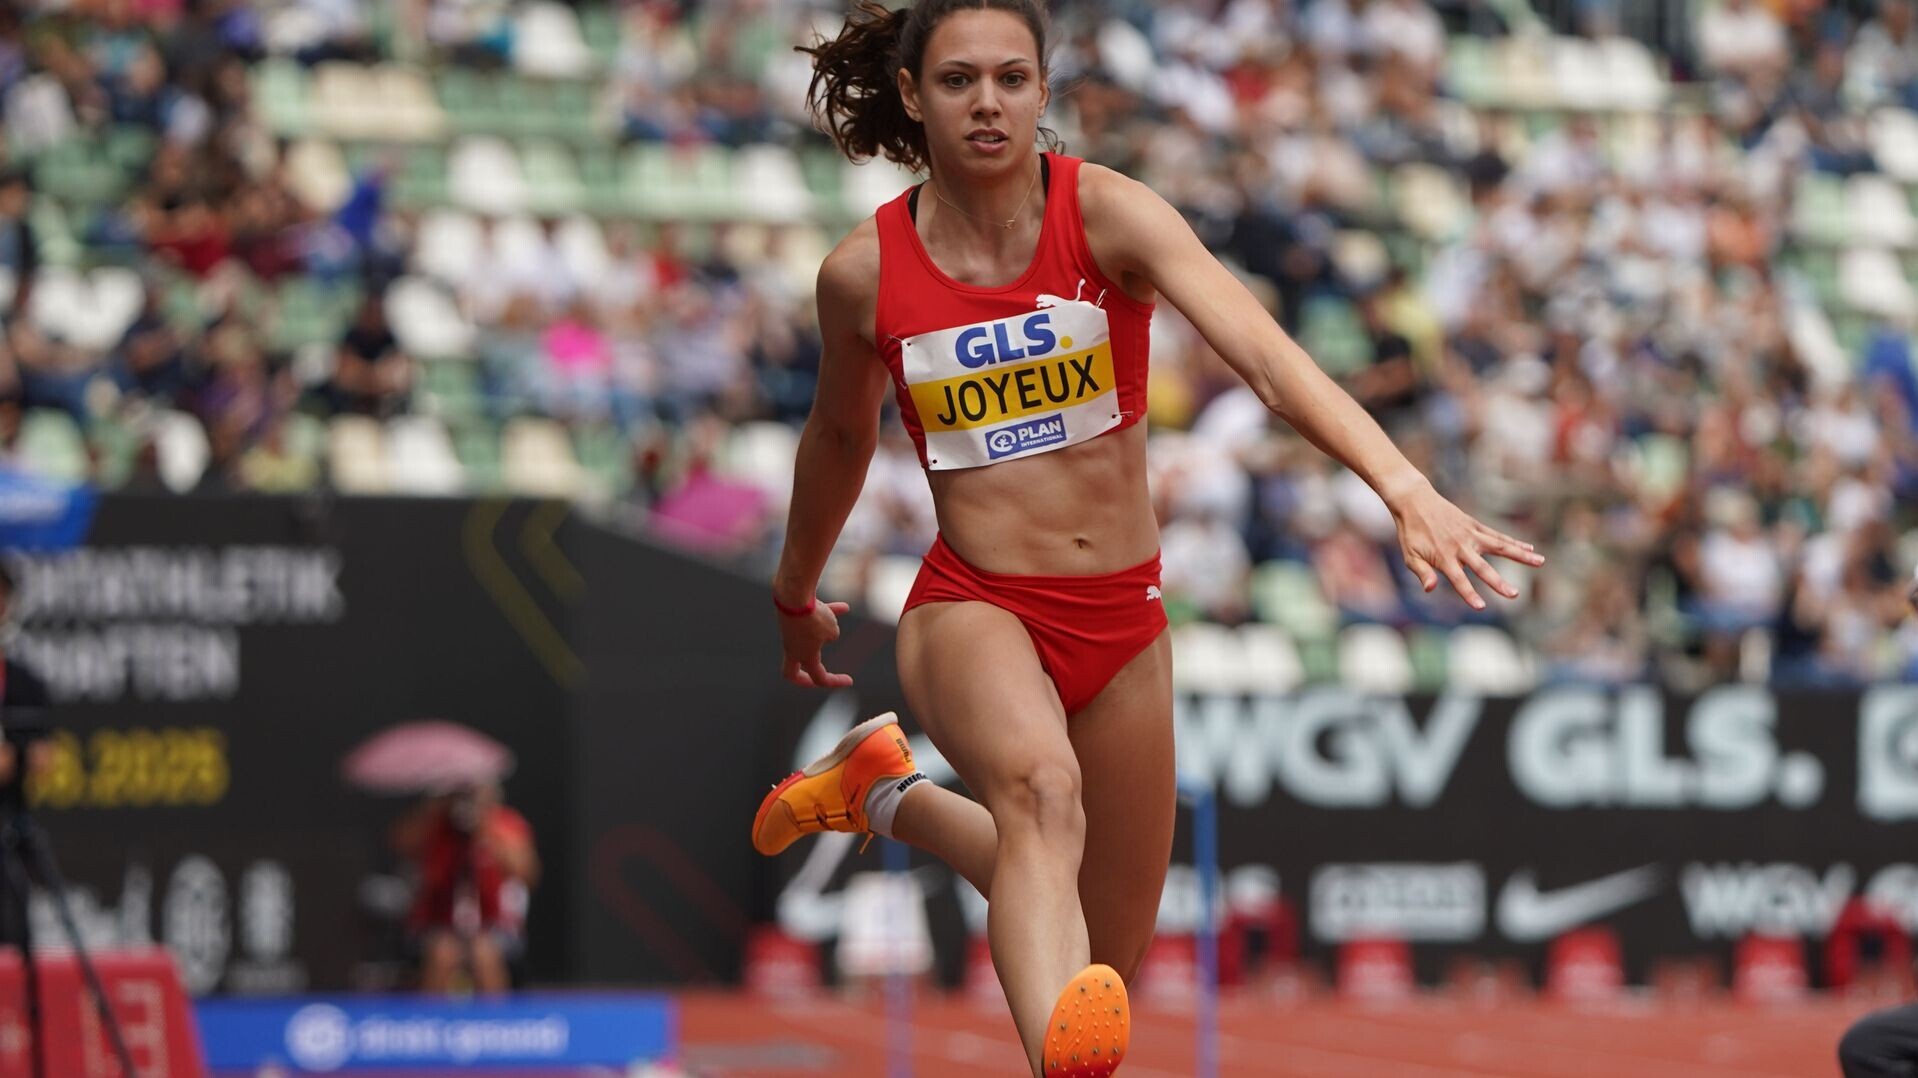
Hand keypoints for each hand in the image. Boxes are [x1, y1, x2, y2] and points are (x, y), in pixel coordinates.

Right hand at [777, 599, 855, 687]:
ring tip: (838, 615)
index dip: (835, 682)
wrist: (793, 594)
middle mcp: (793, 648)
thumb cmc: (813, 617)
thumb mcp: (831, 630)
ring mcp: (790, 634)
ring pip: (808, 636)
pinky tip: (843, 607)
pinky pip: (809, 619)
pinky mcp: (790, 618)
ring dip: (824, 626)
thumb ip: (830, 635)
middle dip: (805, 679)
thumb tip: (827, 633)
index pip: (819, 678)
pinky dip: (823, 613)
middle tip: (818, 678)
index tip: (850, 681)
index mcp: (804, 657)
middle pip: (792, 673)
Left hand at [1388, 481, 1544, 610]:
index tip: (1481, 607)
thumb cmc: (1411, 532)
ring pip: (1499, 546)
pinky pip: (1497, 536)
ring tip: (1540, 562)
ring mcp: (1470, 534)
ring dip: (1520, 555)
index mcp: (1443, 557)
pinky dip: (1514, 541)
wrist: (1414, 501)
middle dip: (1498, 582)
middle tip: (1514, 594)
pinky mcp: (1475, 525)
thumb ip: (1422, 572)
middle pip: (1482, 567)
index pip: (1458, 580)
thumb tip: (1430, 589)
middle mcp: (1460, 546)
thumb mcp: (1410, 555)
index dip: (1469, 593)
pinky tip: (1529, 547)